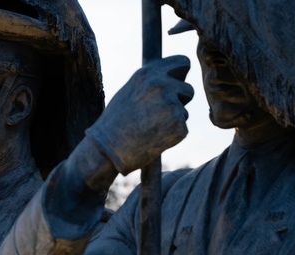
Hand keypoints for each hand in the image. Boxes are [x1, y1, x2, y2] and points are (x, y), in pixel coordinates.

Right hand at [85, 56, 193, 173]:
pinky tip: (152, 139)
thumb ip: (150, 84)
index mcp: (148, 74)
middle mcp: (162, 86)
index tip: (177, 83)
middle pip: (188, 90)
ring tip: (148, 129)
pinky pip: (182, 129)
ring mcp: (172, 106)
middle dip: (179, 101)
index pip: (183, 62)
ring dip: (172, 120)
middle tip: (158, 114)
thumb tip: (172, 79)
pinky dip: (170, 136)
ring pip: (184, 112)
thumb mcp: (128, 93)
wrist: (106, 151)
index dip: (180, 75)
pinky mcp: (179, 126)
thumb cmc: (113, 124)